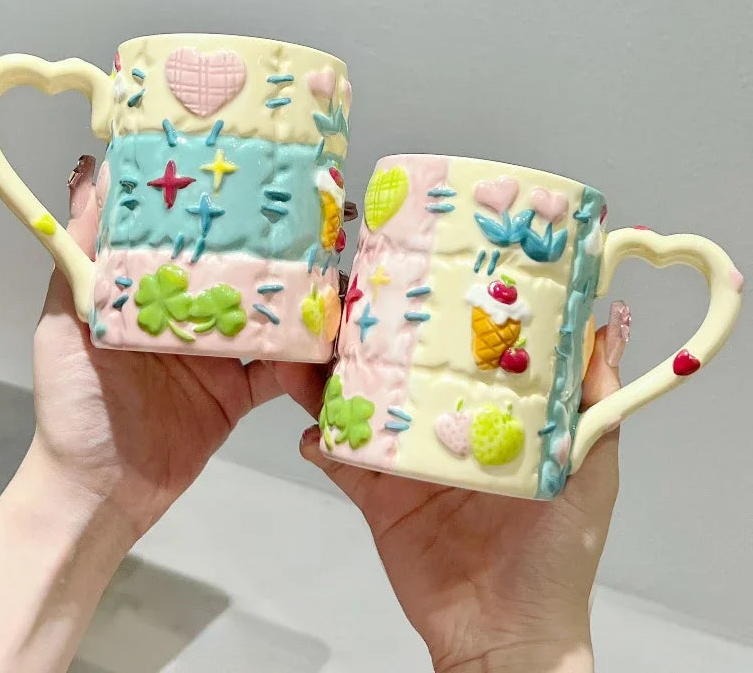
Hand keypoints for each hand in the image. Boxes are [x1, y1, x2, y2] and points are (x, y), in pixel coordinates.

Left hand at [33, 155, 328, 537]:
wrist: (99, 488)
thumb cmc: (74, 402)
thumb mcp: (65, 321)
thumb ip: (82, 257)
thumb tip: (94, 178)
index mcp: (154, 294)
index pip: (192, 243)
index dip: (220, 214)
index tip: (251, 181)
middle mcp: (190, 318)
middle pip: (240, 278)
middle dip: (275, 254)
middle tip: (315, 227)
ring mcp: (219, 357)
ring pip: (268, 321)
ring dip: (299, 304)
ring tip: (331, 279)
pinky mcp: (239, 395)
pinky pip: (279, 374)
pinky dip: (302, 365)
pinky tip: (321, 348)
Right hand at [299, 327, 624, 671]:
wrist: (507, 634)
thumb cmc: (558, 558)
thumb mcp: (590, 473)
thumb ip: (593, 408)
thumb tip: (605, 334)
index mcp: (493, 423)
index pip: (462, 360)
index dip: (442, 324)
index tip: (424, 283)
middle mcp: (447, 436)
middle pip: (405, 379)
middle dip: (376, 347)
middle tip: (350, 313)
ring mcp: (410, 467)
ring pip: (366, 412)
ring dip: (336, 386)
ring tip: (316, 359)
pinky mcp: (380, 500)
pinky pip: (342, 464)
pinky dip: (322, 445)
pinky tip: (311, 431)